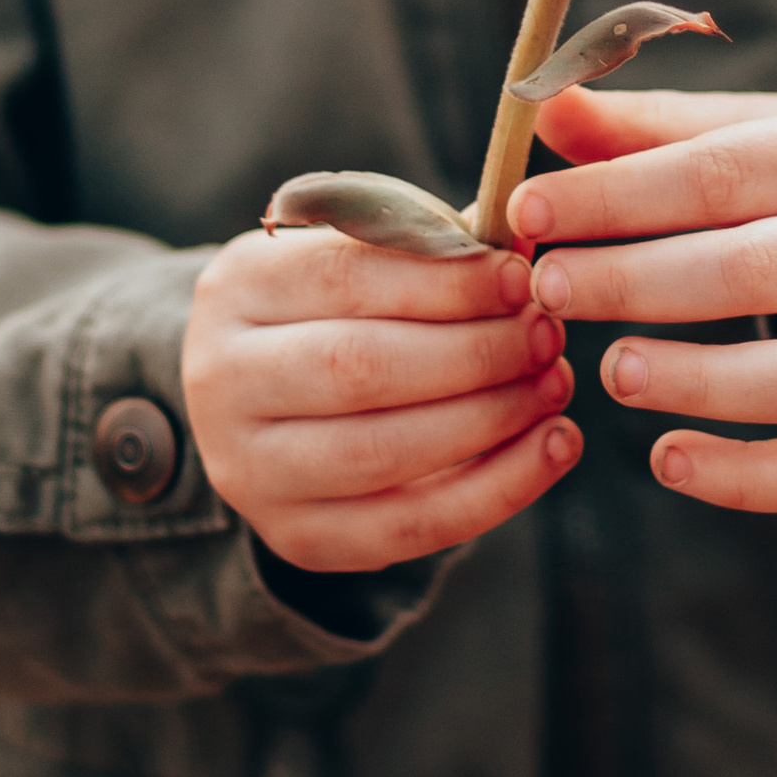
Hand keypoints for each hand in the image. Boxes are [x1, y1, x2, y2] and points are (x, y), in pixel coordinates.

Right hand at [181, 227, 580, 571]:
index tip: (520, 279)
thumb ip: (433, 246)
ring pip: (382, 452)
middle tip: (545, 335)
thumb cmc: (332, 309)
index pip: (345, 276)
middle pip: (358, 366)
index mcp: (238, 287)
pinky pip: (407, 527)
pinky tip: (553, 447)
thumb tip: (524, 240)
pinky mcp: (296, 536)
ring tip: (553, 385)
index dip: (444, 280)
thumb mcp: (362, 256)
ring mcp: (250, 469)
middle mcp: (223, 380)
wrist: (261, 405)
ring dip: (490, 418)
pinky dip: (496, 490)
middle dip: (472, 352)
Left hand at [507, 86, 776, 512]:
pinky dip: (749, 479)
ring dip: (700, 382)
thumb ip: (648, 128)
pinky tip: (668, 462)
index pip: (718, 172)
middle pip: (755, 268)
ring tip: (610, 373)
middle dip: (638, 281)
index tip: (525, 210)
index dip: (615, 194)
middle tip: (546, 290)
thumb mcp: (755, 131)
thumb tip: (542, 109)